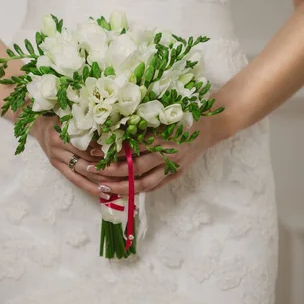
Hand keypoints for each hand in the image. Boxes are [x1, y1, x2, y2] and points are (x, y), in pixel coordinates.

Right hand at [30, 116, 126, 197]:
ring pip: (86, 173)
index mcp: (68, 129)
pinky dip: (92, 188)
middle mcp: (61, 145)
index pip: (96, 143)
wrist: (38, 123)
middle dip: (113, 168)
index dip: (113, 149)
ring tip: (124, 185)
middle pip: (92, 160)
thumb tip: (122, 131)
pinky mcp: (58, 167)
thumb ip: (95, 122)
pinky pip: (76, 181)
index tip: (132, 152)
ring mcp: (58, 158)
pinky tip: (106, 192)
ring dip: (105, 180)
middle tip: (133, 172)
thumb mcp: (77, 113)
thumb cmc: (62, 115)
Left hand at [86, 115, 222, 192]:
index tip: (94, 151)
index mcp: (163, 135)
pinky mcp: (176, 175)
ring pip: (143, 182)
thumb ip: (141, 120)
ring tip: (102, 188)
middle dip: (111, 171)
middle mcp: (168, 153)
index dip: (112, 151)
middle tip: (91, 170)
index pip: (132, 147)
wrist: (212, 125)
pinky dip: (137, 189)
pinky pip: (154, 186)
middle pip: (135, 167)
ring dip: (121, 186)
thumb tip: (111, 125)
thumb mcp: (163, 112)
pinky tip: (122, 191)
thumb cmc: (183, 113)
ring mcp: (173, 166)